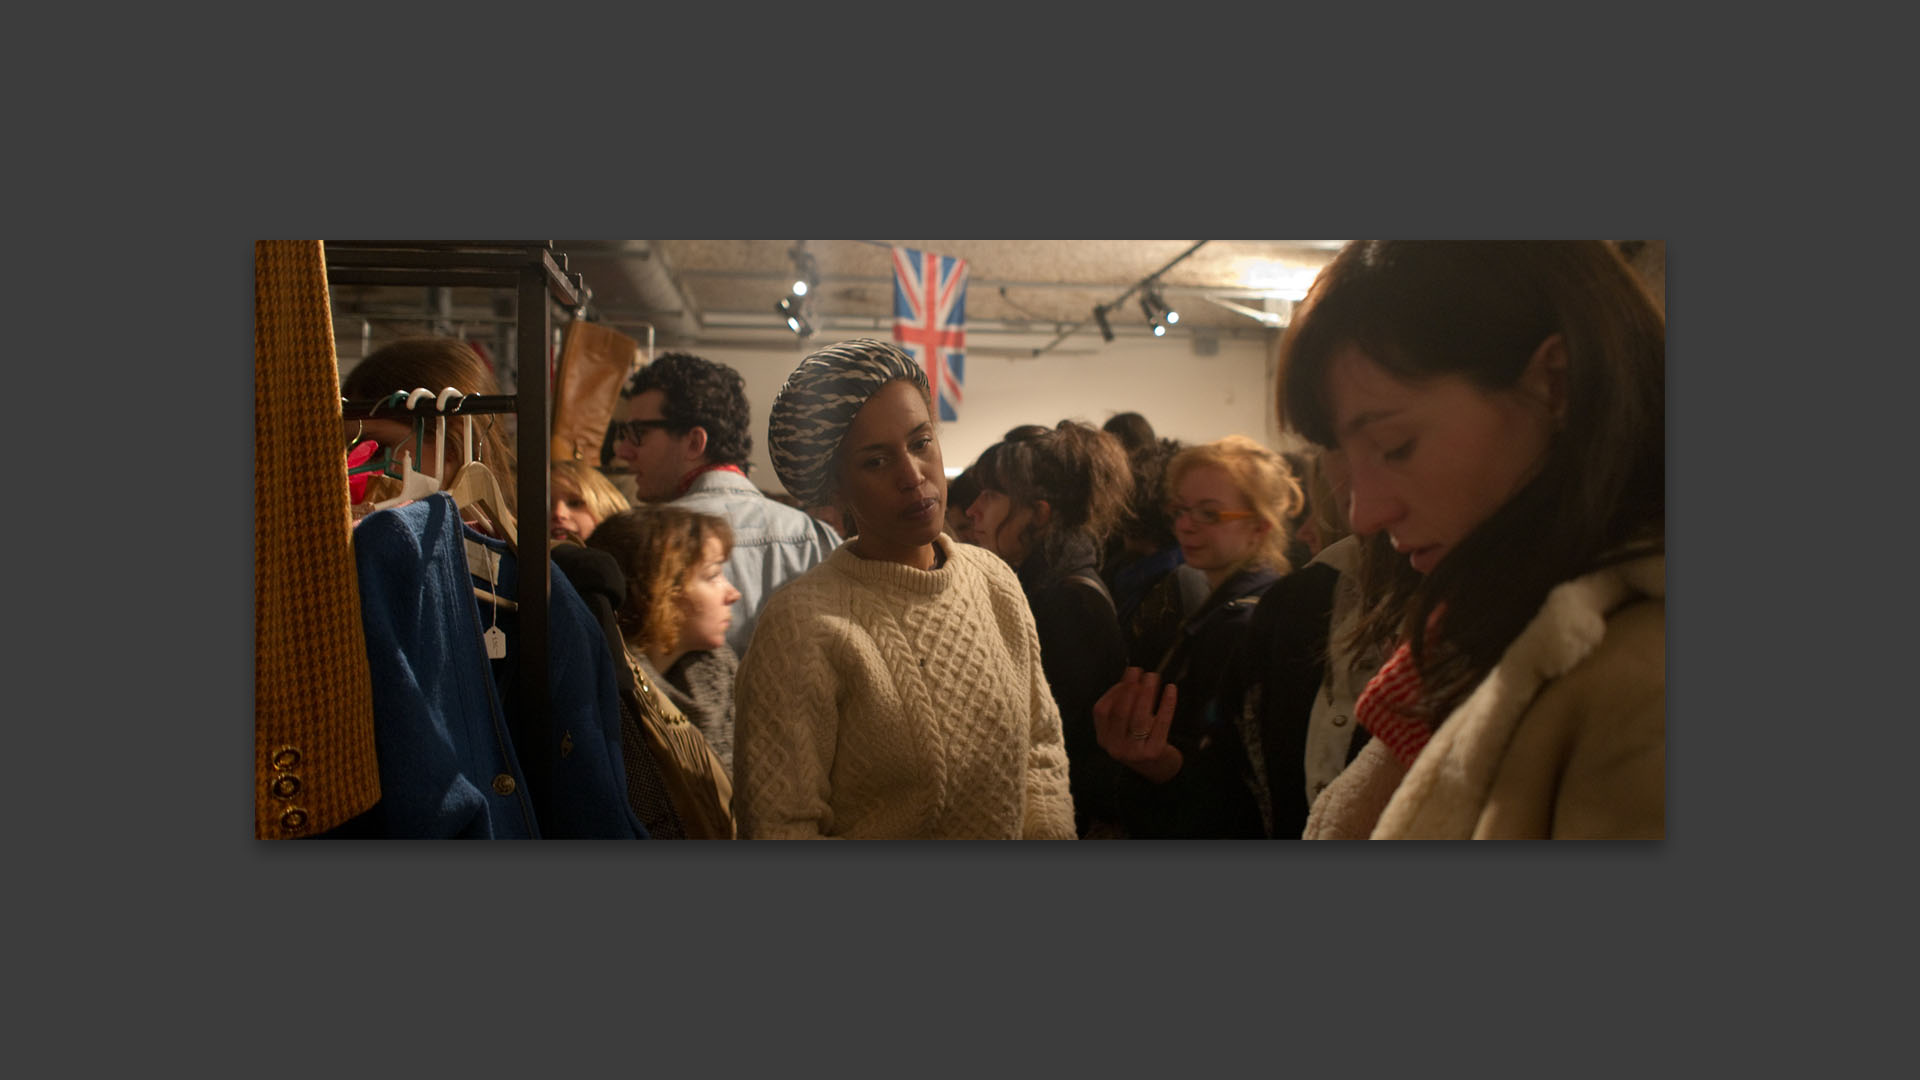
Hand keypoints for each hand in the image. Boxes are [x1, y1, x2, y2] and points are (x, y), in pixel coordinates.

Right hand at [1093, 667, 1182, 783]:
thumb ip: (1123, 706)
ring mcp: (1134, 752)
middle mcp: (1115, 747)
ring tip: (1153, 677)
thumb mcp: (1124, 727)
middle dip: (1129, 689)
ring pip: (1139, 718)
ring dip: (1146, 693)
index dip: (1114, 691)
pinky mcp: (1153, 753)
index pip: (1101, 711)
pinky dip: (1166, 704)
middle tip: (1140, 671)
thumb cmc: (1141, 741)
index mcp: (1104, 738)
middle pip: (1120, 712)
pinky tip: (1170, 690)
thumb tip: (1129, 676)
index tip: (1128, 676)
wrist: (1158, 769)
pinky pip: (1161, 724)